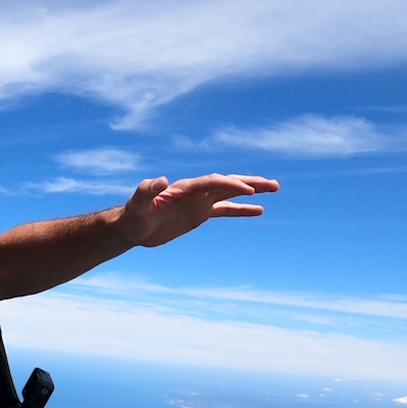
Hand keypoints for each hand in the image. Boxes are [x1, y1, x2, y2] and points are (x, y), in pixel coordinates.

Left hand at [116, 174, 279, 246]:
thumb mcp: (137, 205)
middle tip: (272, 185)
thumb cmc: (133, 216)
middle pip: (226, 183)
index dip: (228, 184)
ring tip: (274, 188)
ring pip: (230, 193)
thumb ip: (146, 191)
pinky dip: (241, 209)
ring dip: (251, 190)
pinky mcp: (200, 214)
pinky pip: (225, 210)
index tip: (247, 190)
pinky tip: (259, 210)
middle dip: (249, 183)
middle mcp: (195, 192)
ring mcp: (199, 202)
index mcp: (183, 188)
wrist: (132, 227)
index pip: (211, 182)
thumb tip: (160, 179)